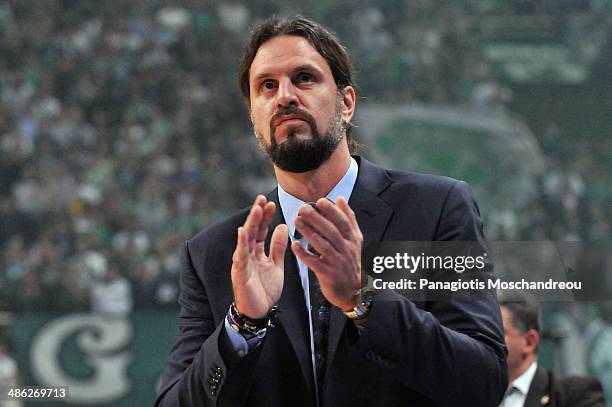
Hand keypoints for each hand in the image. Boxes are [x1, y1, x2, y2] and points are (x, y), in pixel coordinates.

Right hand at [232, 195, 287, 318]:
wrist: (259, 312)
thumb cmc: (265, 290)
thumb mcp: (276, 265)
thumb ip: (278, 247)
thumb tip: (283, 226)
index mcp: (256, 252)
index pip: (260, 230)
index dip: (265, 217)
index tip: (270, 203)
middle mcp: (247, 254)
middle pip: (252, 230)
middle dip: (256, 215)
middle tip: (261, 198)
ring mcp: (242, 262)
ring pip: (245, 239)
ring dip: (251, 224)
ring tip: (256, 209)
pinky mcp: (239, 272)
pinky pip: (240, 256)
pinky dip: (241, 243)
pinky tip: (243, 231)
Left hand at [291, 197, 362, 310]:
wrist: (351, 290)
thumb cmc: (349, 261)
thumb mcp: (354, 239)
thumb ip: (348, 219)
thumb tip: (341, 199)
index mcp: (352, 239)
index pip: (343, 222)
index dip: (332, 211)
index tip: (320, 201)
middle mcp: (346, 250)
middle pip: (331, 232)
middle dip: (317, 219)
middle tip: (303, 208)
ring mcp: (337, 262)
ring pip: (322, 245)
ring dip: (309, 233)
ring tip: (297, 222)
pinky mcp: (328, 274)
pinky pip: (314, 263)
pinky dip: (304, 254)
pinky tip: (295, 245)